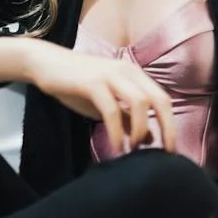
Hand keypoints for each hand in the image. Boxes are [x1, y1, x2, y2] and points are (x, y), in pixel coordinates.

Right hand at [0, 36, 175, 156]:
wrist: (46, 64)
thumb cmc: (78, 84)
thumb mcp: (108, 103)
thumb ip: (127, 118)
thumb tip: (149, 139)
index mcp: (135, 75)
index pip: (163, 99)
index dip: (171, 125)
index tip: (171, 149)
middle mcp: (128, 72)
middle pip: (160, 100)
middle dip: (166, 129)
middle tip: (164, 153)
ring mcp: (110, 75)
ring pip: (140, 103)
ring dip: (140, 130)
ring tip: (132, 149)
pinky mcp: (92, 82)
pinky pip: (112, 109)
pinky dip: (117, 131)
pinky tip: (116, 146)